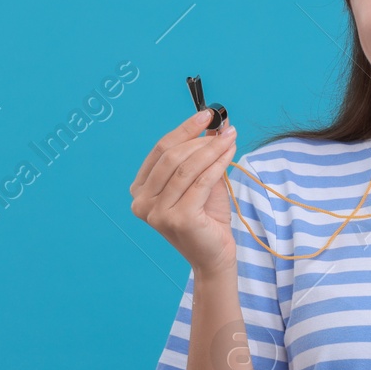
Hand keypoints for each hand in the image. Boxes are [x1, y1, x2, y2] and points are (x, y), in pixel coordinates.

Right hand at [129, 109, 237, 274]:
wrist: (214, 254)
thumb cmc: (206, 218)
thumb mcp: (202, 180)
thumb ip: (203, 153)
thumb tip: (217, 122)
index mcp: (140, 190)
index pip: (160, 150)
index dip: (184, 130)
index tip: (205, 115)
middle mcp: (141, 202)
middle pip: (171, 157)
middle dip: (200, 138)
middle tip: (223, 127)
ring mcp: (156, 212)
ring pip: (187, 168)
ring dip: (212, 148)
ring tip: (230, 137)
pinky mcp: (177, 219)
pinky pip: (201, 182)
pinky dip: (217, 163)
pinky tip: (230, 153)